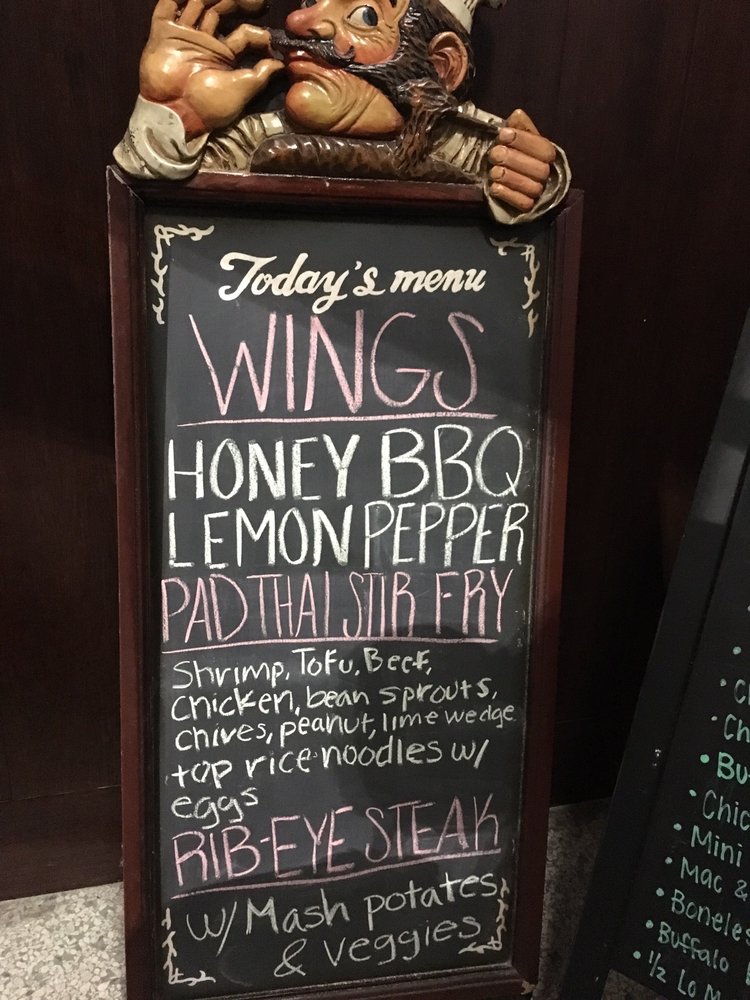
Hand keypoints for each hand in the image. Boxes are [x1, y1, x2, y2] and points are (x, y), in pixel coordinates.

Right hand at [139, 0, 283, 136]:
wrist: (178, 112)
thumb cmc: (210, 105)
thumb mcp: (243, 88)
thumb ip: (262, 74)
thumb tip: (281, 63)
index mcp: (224, 56)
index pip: (244, 33)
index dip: (259, 33)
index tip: (270, 39)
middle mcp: (205, 41)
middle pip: (221, 9)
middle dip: (238, 1)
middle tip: (256, 1)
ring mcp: (184, 34)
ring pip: (199, 3)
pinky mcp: (163, 31)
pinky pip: (169, 5)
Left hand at [488, 108, 556, 212]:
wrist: (510, 181)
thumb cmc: (514, 154)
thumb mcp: (516, 137)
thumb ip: (518, 127)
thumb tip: (517, 114)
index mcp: (547, 154)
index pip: (543, 148)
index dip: (523, 141)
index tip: (503, 134)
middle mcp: (546, 174)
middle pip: (539, 170)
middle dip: (514, 160)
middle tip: (494, 154)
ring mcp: (538, 192)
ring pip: (532, 187)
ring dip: (510, 178)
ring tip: (493, 172)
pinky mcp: (528, 208)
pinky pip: (523, 204)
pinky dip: (508, 195)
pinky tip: (494, 188)